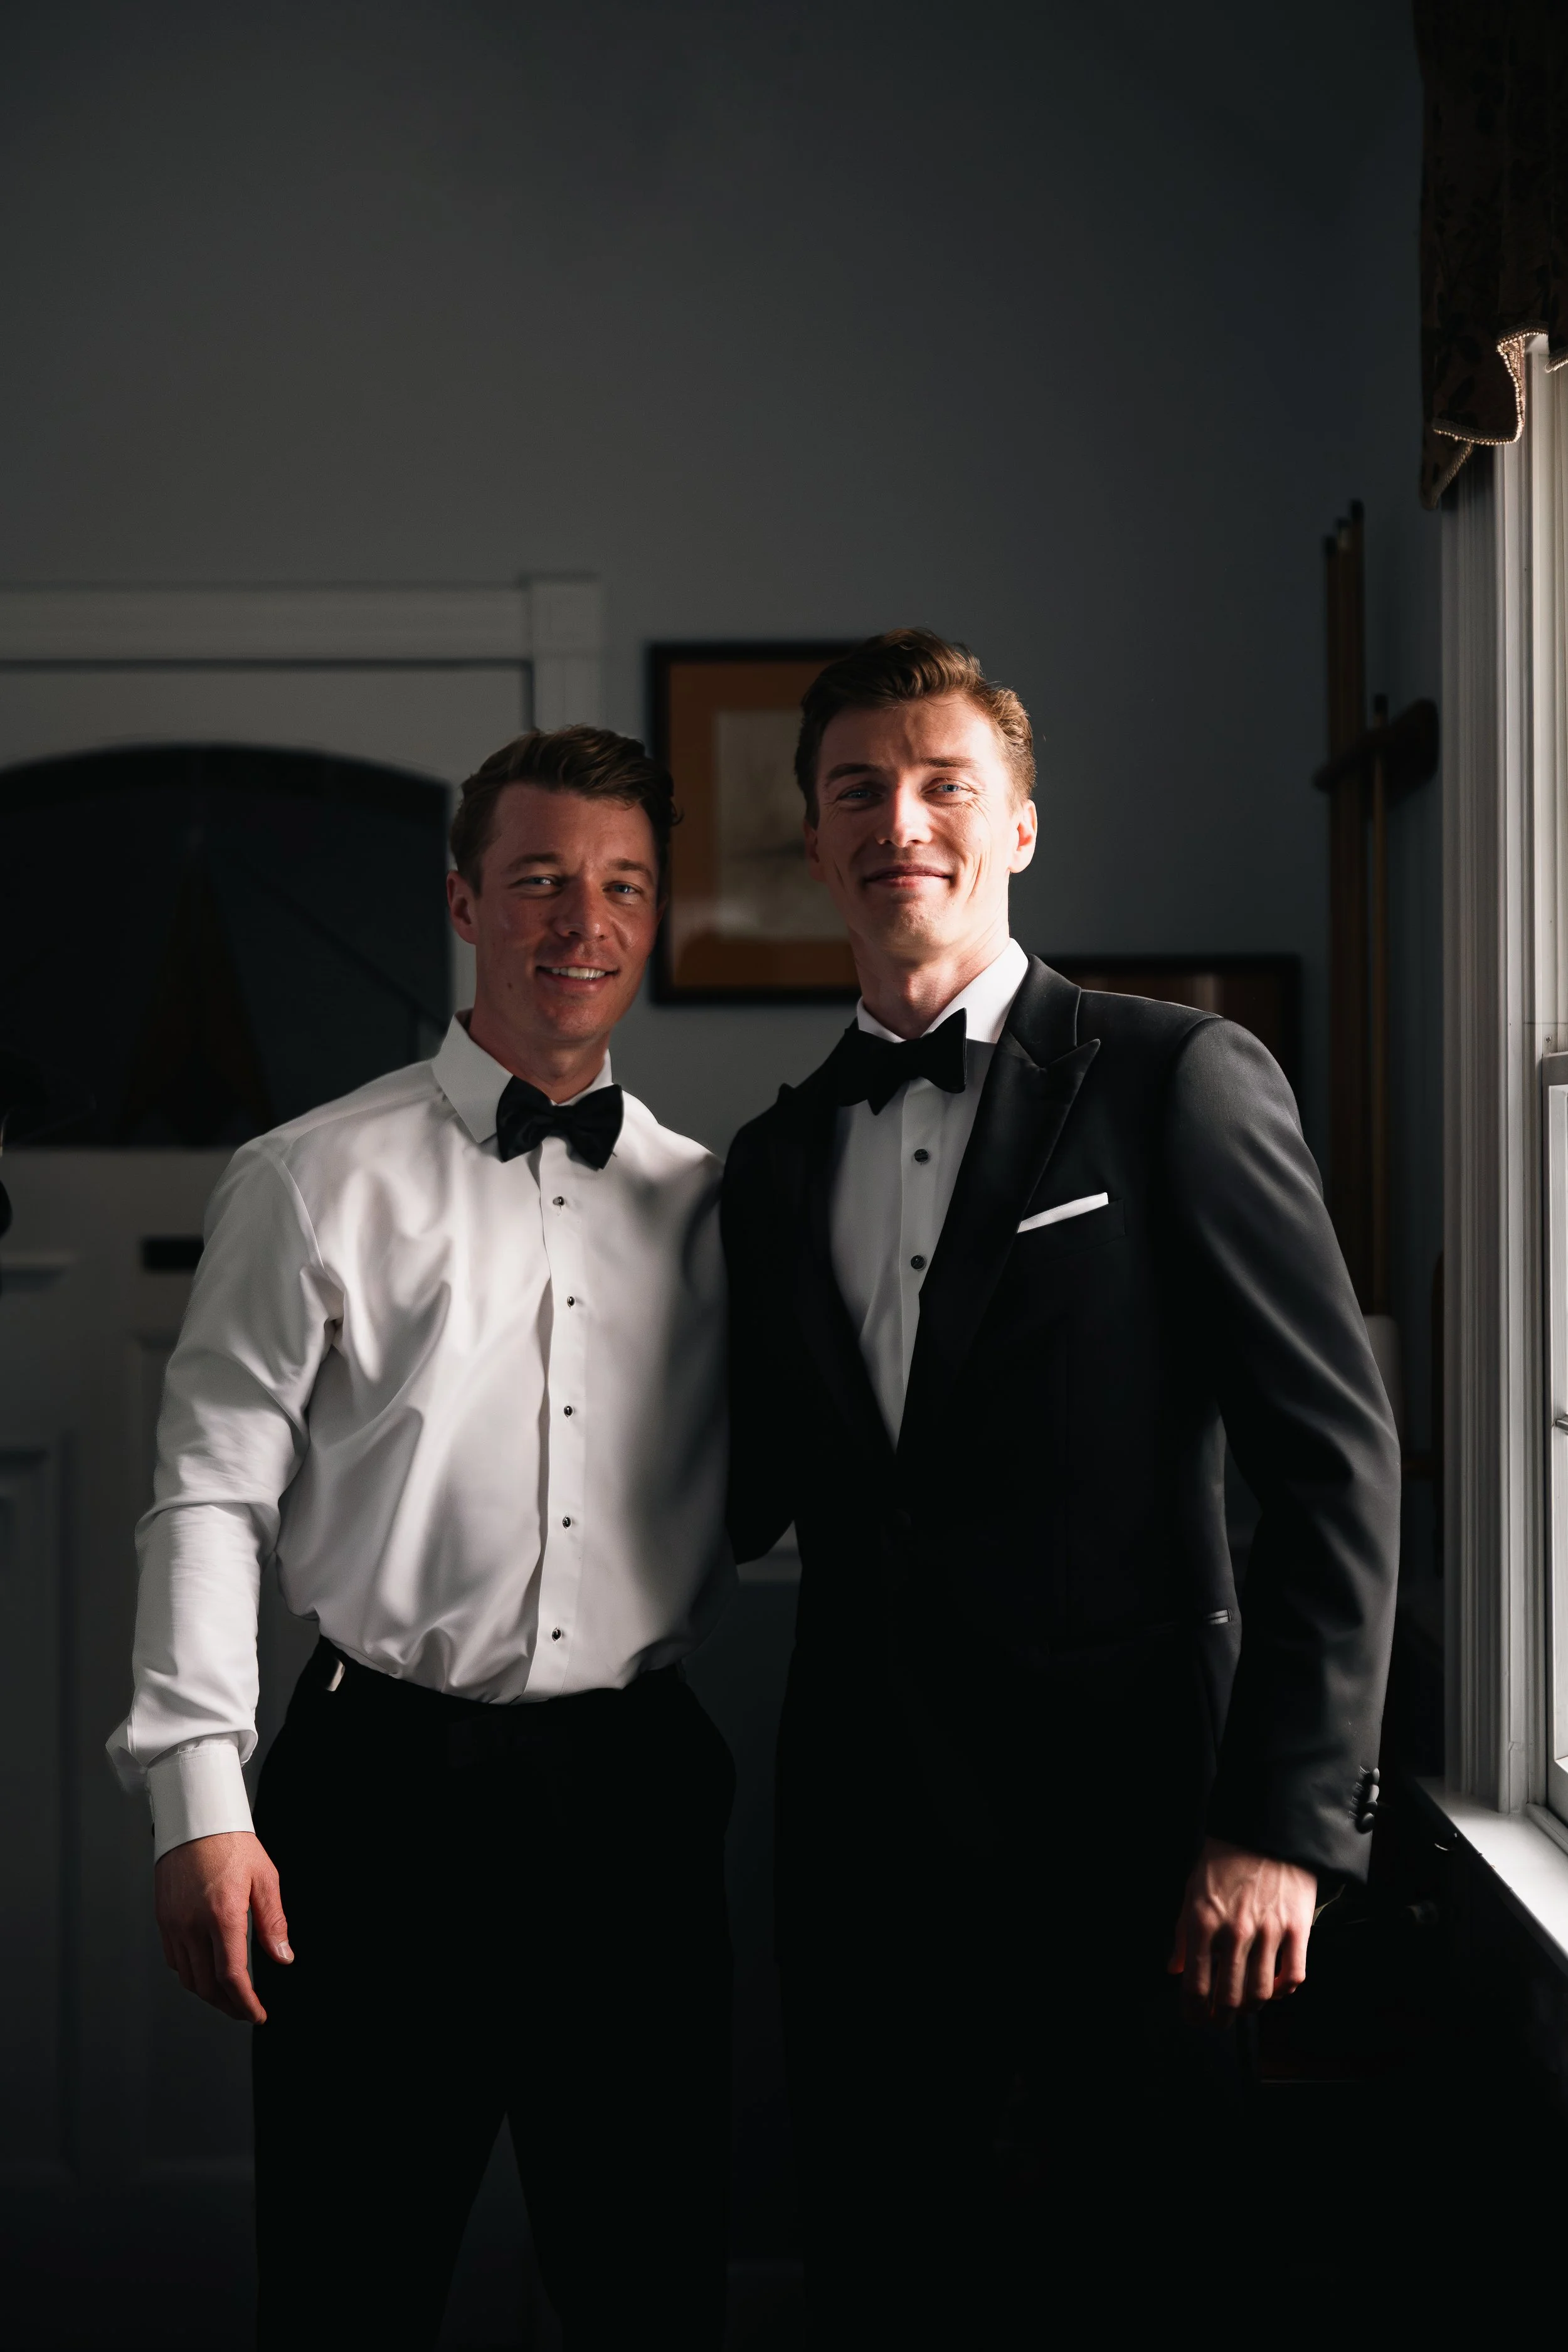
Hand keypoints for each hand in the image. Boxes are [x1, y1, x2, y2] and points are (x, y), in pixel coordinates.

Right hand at [154, 1830, 290, 2024]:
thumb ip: (274, 1922)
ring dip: (209, 1994)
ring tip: (229, 1997)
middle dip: (228, 2006)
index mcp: (222, 1916)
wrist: (196, 1820)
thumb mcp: (265, 1878)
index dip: (245, 2003)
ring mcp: (174, 1924)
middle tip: (246, 2011)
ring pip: (188, 1978)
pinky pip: (174, 1960)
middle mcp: (193, 1925)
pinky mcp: (163, 1919)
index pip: (232, 1976)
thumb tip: (283, 1957)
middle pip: (207, 1985)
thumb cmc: (233, 1844)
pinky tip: (206, 1971)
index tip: (258, 2015)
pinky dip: (191, 1974)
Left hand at [1167, 1836, 1315, 2022]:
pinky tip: (1275, 1987)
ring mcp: (1269, 1932)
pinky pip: (1293, 1976)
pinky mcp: (1298, 1929)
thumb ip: (1182, 1934)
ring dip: (1251, 2008)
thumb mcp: (1191, 1891)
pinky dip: (1284, 1991)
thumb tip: (1175, 1969)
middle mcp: (1234, 1932)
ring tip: (1245, 2005)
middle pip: (1229, 1998)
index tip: (1195, 2018)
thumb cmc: (1223, 1859)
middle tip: (1219, 2020)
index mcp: (1202, 1923)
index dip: (1194, 2012)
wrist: (1265, 1829)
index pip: (1196, 1986)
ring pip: (1261, 1994)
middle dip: (1221, 2018)